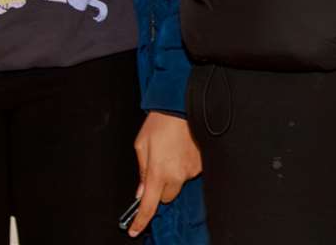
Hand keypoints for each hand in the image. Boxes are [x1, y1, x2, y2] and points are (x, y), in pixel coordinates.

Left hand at [127, 112, 201, 237]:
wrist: (181, 106)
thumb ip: (142, 171)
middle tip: (157, 169)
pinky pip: (189, 173)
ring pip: (179, 184)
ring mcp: (191, 170)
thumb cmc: (160, 122)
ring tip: (171, 153)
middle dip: (160, 188)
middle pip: (166, 197)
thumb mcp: (141, 145)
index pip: (149, 205)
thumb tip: (141, 191)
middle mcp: (176, 174)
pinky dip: (184, 167)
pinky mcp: (201, 164)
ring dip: (173, 176)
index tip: (135, 229)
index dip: (141, 220)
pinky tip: (182, 150)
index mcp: (157, 172)